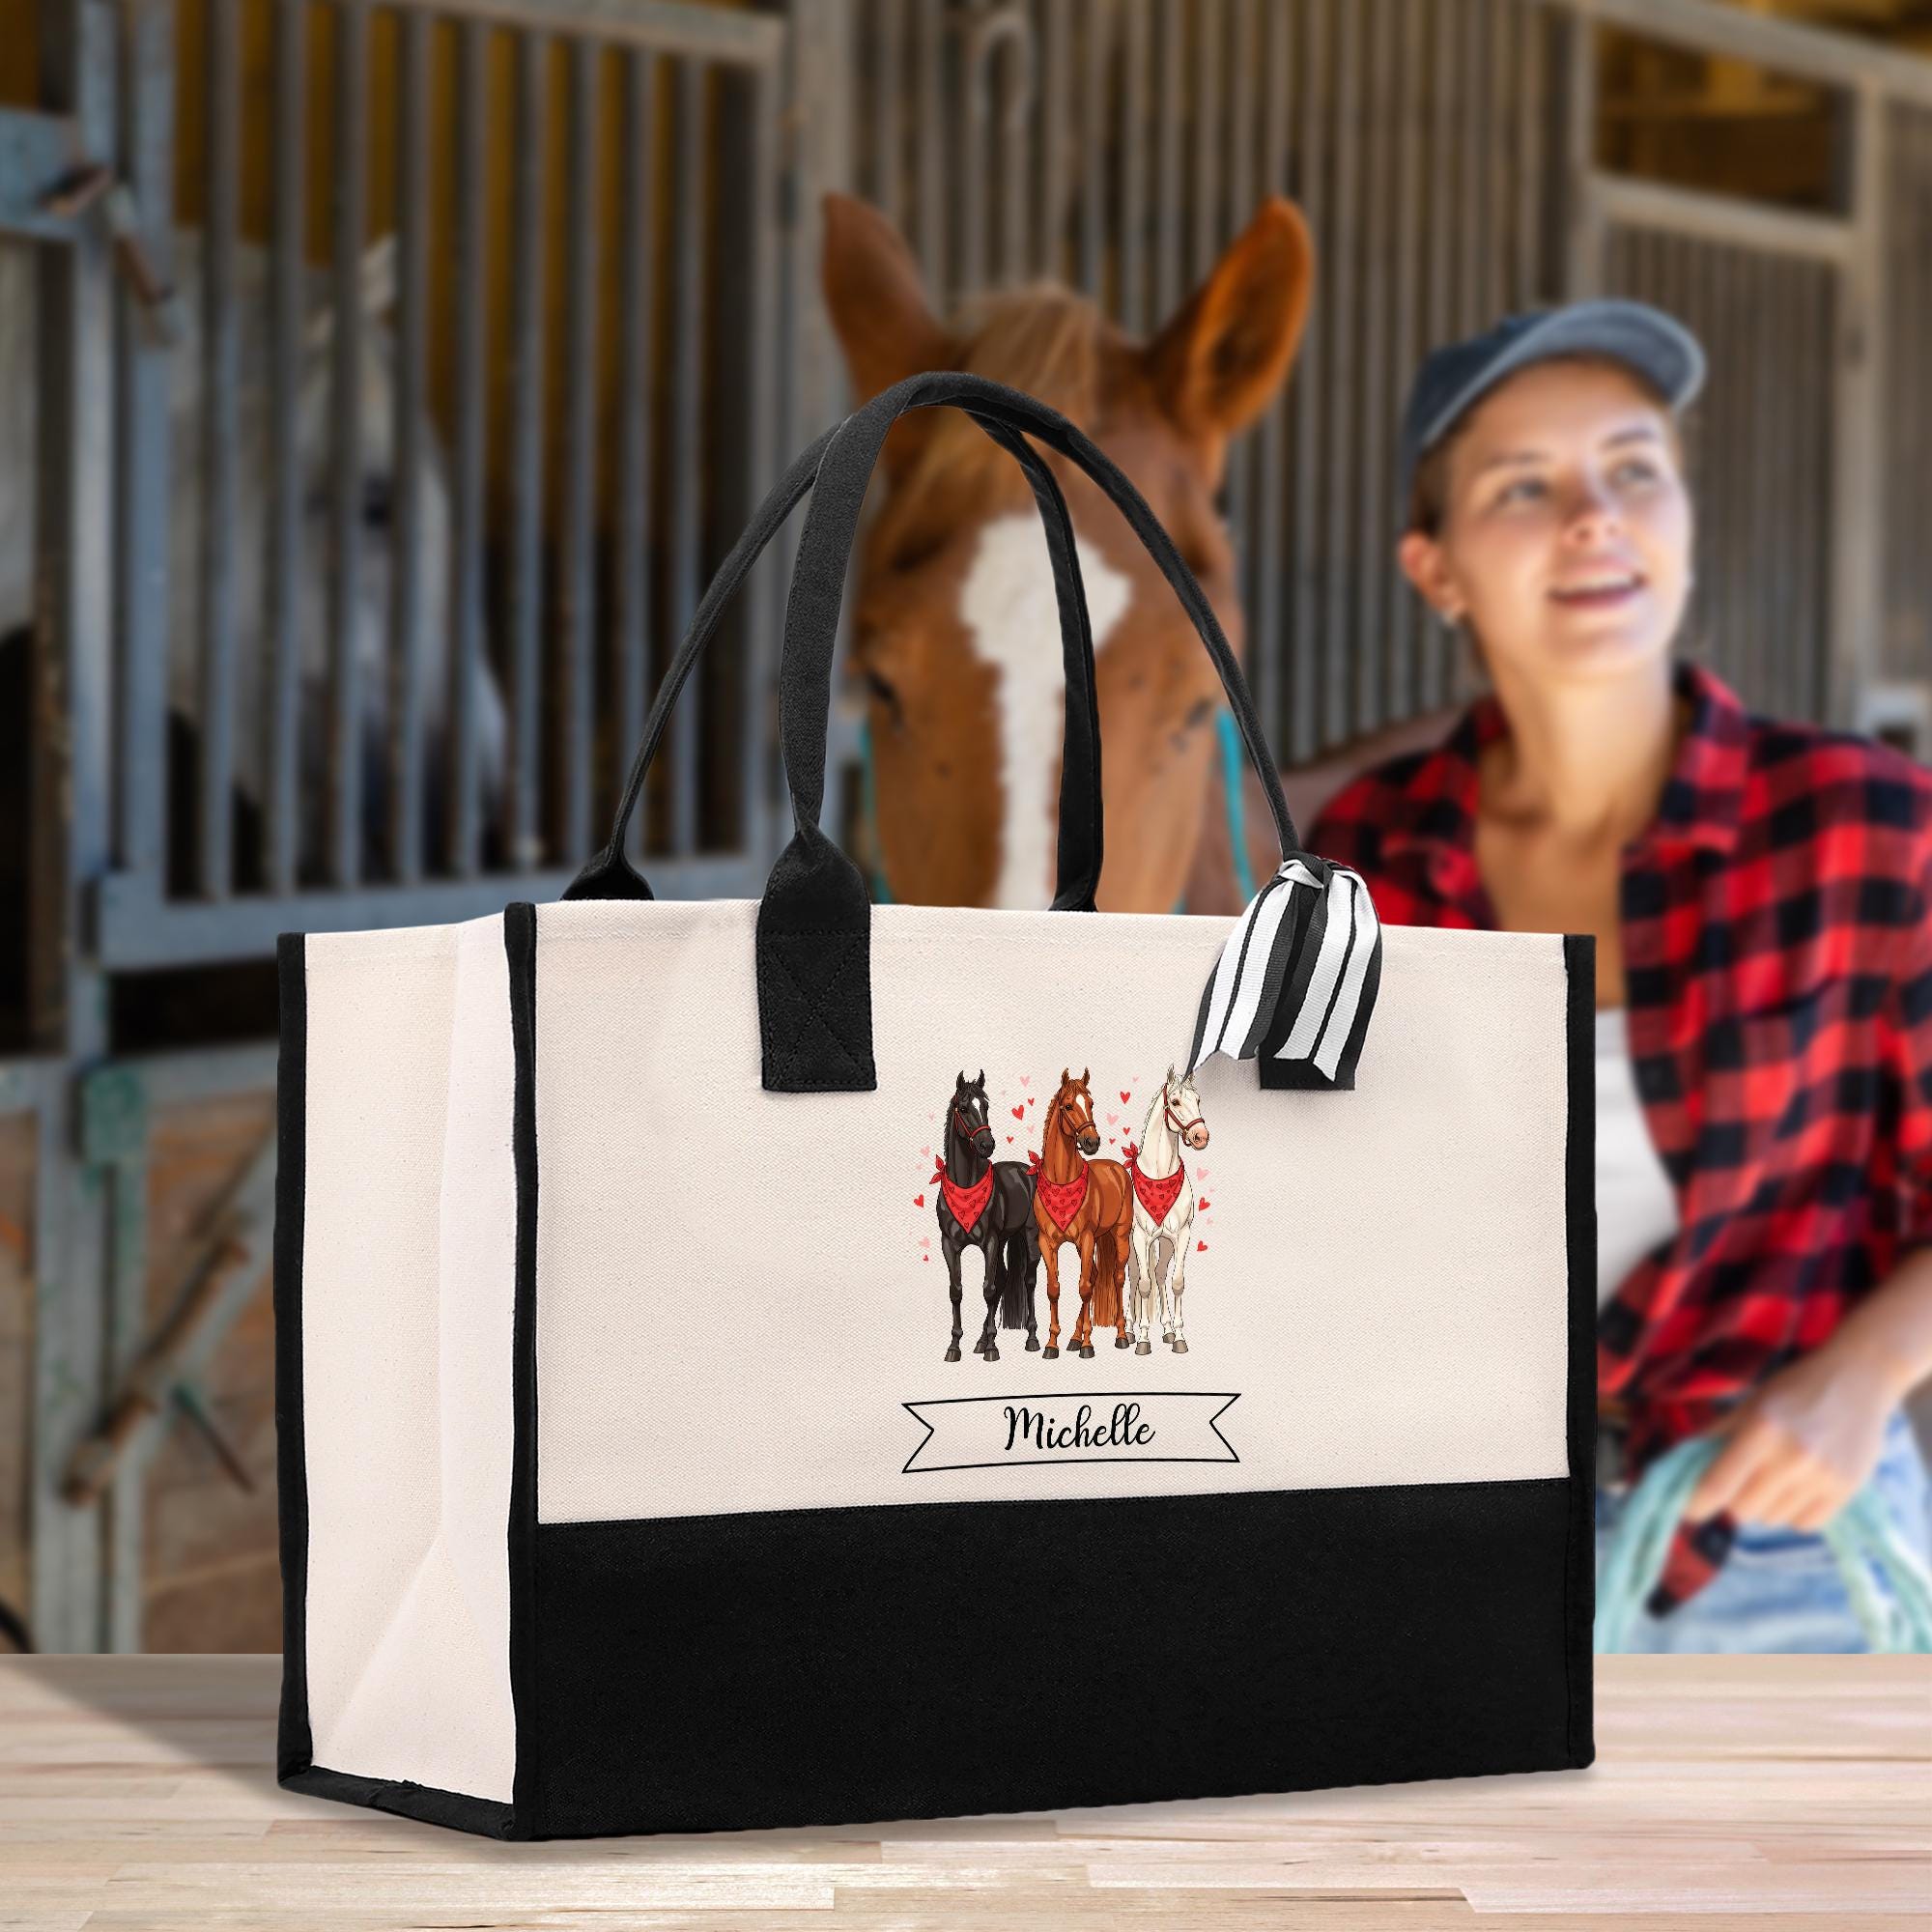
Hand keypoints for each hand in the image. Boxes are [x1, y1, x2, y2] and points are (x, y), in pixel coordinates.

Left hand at [1683, 1339, 1897, 1532]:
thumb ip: (1716, 1434)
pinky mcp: (1847, 1489)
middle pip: (1743, 1509)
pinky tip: (1799, 1486)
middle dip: (1733, 1498)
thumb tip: (1681, 1463)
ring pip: (1773, 1519)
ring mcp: (1823, 1476)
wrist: (1858, 1378)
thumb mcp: (1750, 1403)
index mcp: (1761, 1429)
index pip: (1717, 1485)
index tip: (1687, 1511)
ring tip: (1776, 1475)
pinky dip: (1794, 1512)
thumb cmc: (1796, 1387)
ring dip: (1765, 1505)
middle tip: (1741, 1479)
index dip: (1696, 1504)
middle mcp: (1792, 1456)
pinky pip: (1805, 1524)